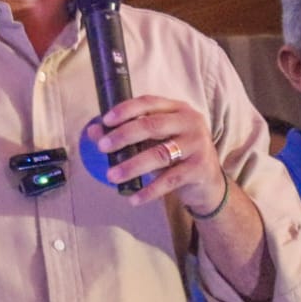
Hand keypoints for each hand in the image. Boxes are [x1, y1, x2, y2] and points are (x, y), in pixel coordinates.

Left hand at [89, 95, 225, 211]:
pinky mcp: (200, 168)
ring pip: (159, 154)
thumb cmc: (174, 155)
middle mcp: (190, 123)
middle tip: (102, 147)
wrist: (207, 182)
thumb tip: (93, 130)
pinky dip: (149, 190)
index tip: (105, 120)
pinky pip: (170, 180)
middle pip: (152, 126)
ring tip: (111, 175)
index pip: (149, 102)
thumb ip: (125, 134)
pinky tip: (133, 199)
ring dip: (131, 166)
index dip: (126, 110)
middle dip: (123, 136)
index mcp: (177, 109)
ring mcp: (197, 145)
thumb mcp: (152, 141)